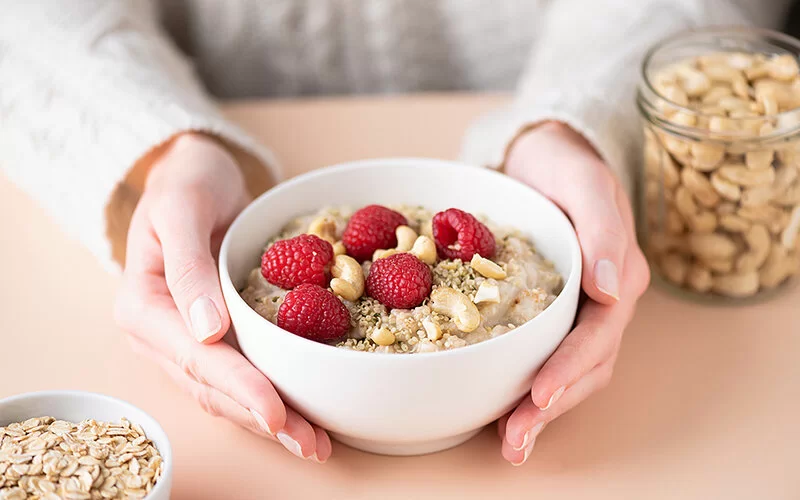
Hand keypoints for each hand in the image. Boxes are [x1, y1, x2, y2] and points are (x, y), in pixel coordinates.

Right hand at [114, 133, 330, 462]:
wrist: (193, 175)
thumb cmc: (186, 184)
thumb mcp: (181, 210)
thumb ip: (188, 269)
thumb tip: (207, 331)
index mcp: (143, 307)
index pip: (197, 357)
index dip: (239, 387)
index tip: (275, 412)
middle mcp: (160, 335)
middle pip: (213, 387)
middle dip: (263, 418)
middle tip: (310, 443)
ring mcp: (185, 340)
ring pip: (227, 392)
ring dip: (270, 419)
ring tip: (314, 442)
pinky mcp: (213, 336)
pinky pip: (241, 373)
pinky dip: (270, 394)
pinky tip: (302, 413)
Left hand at [499, 122, 649, 464]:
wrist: (544, 156)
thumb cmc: (566, 164)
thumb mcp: (585, 182)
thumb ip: (603, 228)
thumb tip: (610, 287)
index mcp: (617, 274)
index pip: (598, 334)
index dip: (569, 368)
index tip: (538, 396)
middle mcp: (602, 301)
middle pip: (585, 366)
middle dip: (551, 406)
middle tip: (515, 439)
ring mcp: (577, 310)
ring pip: (568, 371)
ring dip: (541, 410)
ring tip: (510, 442)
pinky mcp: (549, 312)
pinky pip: (542, 355)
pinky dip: (525, 385)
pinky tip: (500, 409)